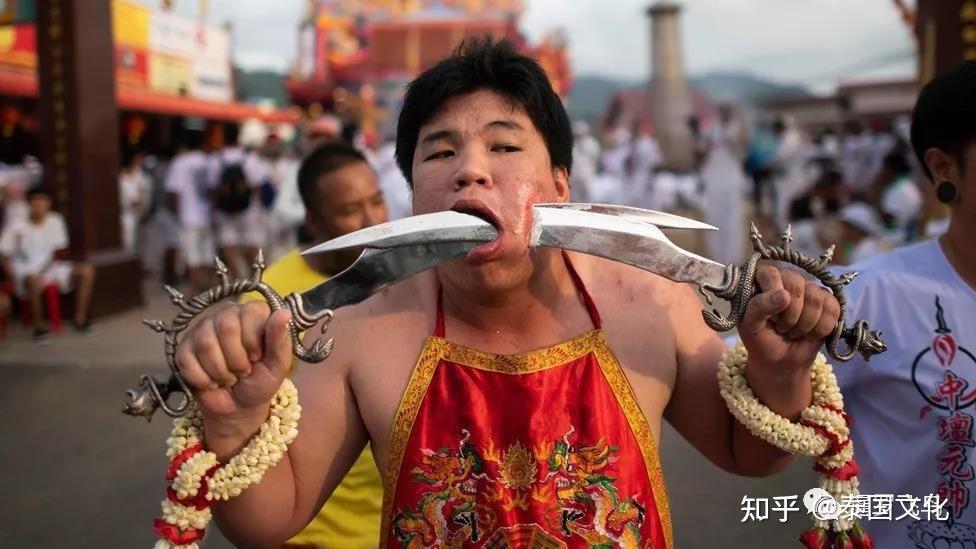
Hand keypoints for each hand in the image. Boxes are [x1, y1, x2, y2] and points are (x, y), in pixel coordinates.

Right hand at [176, 301, 292, 419]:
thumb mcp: (278, 365)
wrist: (237, 407)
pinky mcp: (183, 348)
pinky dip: (203, 379)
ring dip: (220, 371)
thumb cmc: (261, 381)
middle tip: (243, 372)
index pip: (248, 313)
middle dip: (236, 359)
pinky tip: (212, 382)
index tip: (257, 358)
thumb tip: (283, 313)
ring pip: (205, 343)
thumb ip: (280, 339)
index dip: (253, 342)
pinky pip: (186, 359)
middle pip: (225, 326)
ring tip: (229, 378)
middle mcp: (226, 314)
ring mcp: (202, 329)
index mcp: (253, 313)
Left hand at [738, 265, 839, 373]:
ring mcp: (810, 289)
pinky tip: (810, 334)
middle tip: (781, 328)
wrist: (781, 361)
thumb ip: (759, 307)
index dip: (773, 293)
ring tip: (794, 332)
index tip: (770, 315)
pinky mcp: (829, 302)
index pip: (771, 273)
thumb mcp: (750, 326)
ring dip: (805, 324)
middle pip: (797, 284)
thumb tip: (784, 295)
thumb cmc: (761, 340)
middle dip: (790, 315)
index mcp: (763, 280)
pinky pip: (832, 308)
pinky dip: (821, 328)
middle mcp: (788, 279)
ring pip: (816, 297)